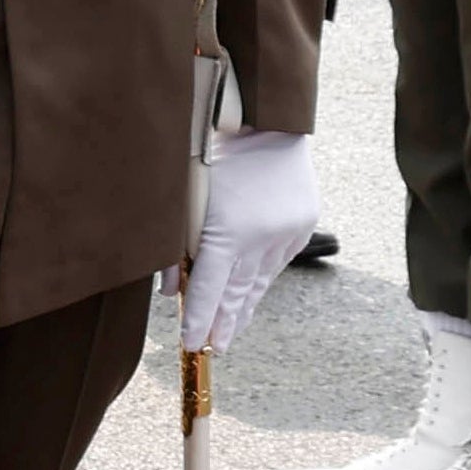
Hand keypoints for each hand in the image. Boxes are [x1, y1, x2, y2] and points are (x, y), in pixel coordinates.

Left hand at [185, 128, 319, 353]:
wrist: (268, 120)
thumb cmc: (212, 150)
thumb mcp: (183, 196)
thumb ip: (174, 246)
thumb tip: (169, 291)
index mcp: (230, 233)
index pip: (210, 291)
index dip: (198, 321)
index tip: (192, 346)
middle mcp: (263, 239)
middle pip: (239, 294)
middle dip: (224, 324)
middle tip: (213, 349)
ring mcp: (286, 233)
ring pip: (261, 281)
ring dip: (244, 307)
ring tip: (231, 332)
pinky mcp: (301, 224)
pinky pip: (277, 260)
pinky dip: (261, 278)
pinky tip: (252, 294)